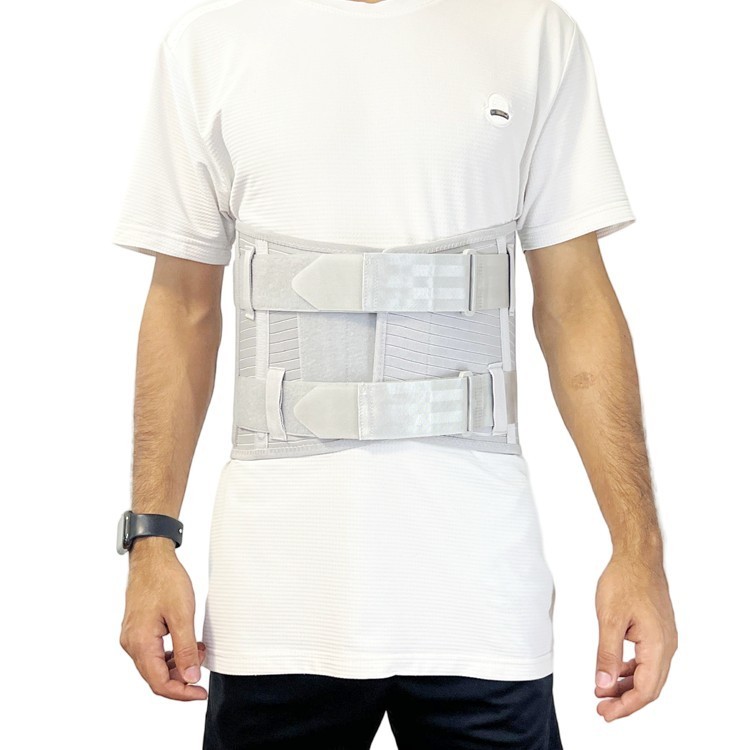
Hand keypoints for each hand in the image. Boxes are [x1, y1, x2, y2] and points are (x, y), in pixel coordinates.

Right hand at [119, 537, 207, 700]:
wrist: (151, 557)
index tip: (200, 693)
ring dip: (178, 664)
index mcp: (140, 643)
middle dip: (182, 677)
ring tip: (198, 650)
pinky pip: (154, 651)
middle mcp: (131, 643)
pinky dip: (172, 653)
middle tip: (203, 665)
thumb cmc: (165, 580)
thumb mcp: (182, 615)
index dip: (181, 692)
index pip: (159, 683)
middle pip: (156, 677)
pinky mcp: (138, 629)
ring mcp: (133, 636)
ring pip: (155, 664)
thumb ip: (186, 649)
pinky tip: (188, 643)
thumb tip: (191, 678)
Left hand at [593, 548, 677, 720]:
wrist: (638, 557)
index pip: (645, 689)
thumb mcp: (609, 619)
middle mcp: (666, 646)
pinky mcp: (657, 631)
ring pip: (649, 675)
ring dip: (627, 687)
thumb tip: (604, 685)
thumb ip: (607, 654)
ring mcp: (664, 639)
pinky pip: (647, 660)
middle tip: (602, 709)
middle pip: (649, 687)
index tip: (605, 713)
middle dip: (625, 701)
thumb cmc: (625, 580)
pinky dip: (631, 670)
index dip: (625, 706)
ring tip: (604, 692)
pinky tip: (615, 672)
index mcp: (657, 646)